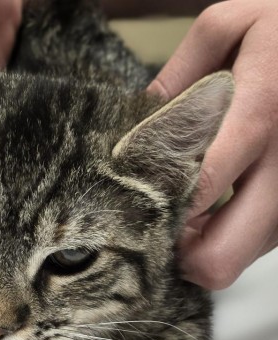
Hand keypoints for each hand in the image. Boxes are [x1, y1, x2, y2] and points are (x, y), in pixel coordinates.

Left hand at [148, 0, 277, 289]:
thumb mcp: (228, 27)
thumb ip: (176, 77)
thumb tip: (136, 129)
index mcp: (259, 113)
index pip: (201, 186)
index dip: (159, 211)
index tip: (132, 208)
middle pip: (220, 256)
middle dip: (180, 253)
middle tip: (160, 226)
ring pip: (237, 258)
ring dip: (202, 245)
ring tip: (187, 210)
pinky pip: (255, 246)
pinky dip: (226, 237)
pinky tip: (215, 208)